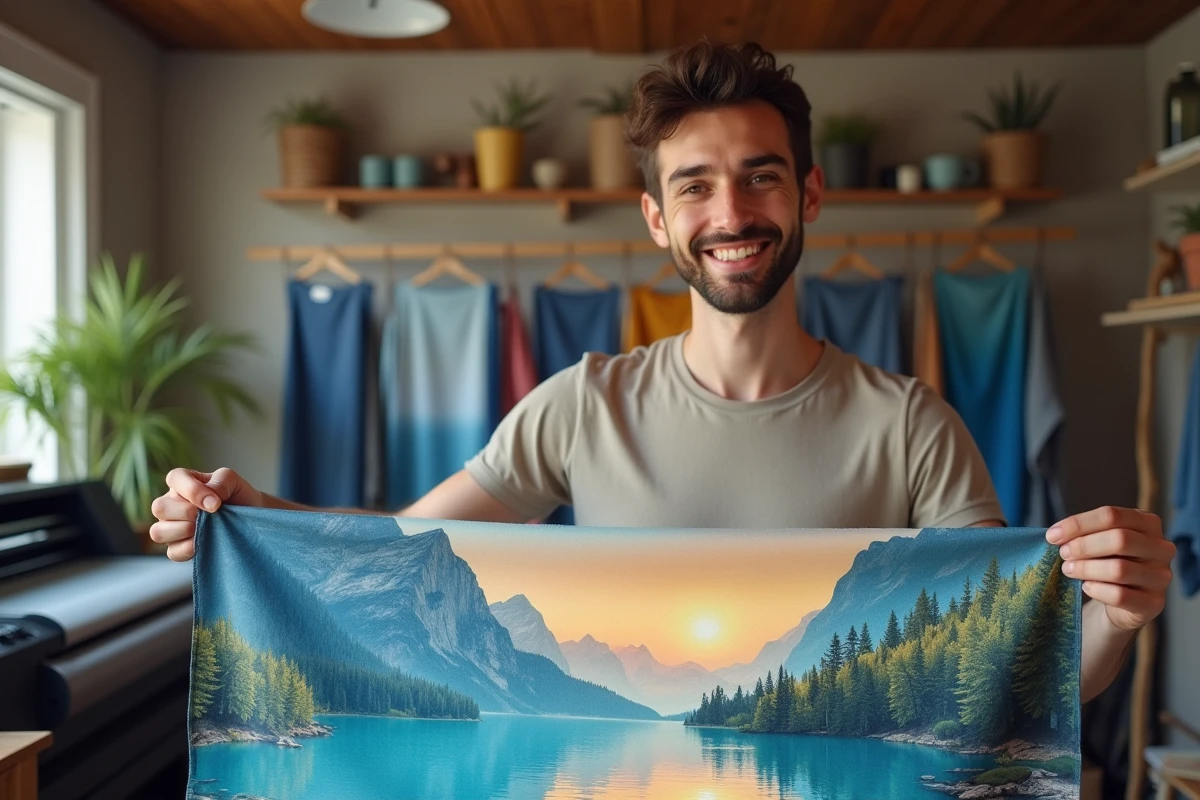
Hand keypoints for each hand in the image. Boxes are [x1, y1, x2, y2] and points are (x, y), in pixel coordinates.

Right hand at [149, 467, 262, 561]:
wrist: (252, 520)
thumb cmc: (239, 497)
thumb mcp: (234, 481)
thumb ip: (221, 480)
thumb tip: (209, 499)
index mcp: (183, 483)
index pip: (174, 478)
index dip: (192, 491)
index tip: (216, 503)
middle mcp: (171, 504)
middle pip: (160, 507)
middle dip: (187, 512)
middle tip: (211, 516)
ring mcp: (171, 528)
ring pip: (158, 532)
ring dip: (184, 531)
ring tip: (207, 529)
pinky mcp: (177, 549)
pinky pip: (172, 552)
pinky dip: (189, 549)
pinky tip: (205, 542)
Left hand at [1048, 506, 1174, 631]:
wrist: (1122, 601)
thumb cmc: (1108, 561)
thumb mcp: (1099, 541)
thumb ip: (1083, 534)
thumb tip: (1055, 535)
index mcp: (1148, 523)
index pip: (1112, 515)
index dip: (1078, 524)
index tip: (1052, 536)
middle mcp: (1161, 548)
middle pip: (1120, 539)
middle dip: (1083, 546)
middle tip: (1063, 554)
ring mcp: (1161, 576)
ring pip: (1119, 569)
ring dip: (1086, 569)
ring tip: (1068, 570)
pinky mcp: (1154, 603)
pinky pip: (1120, 595)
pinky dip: (1097, 590)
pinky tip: (1086, 586)